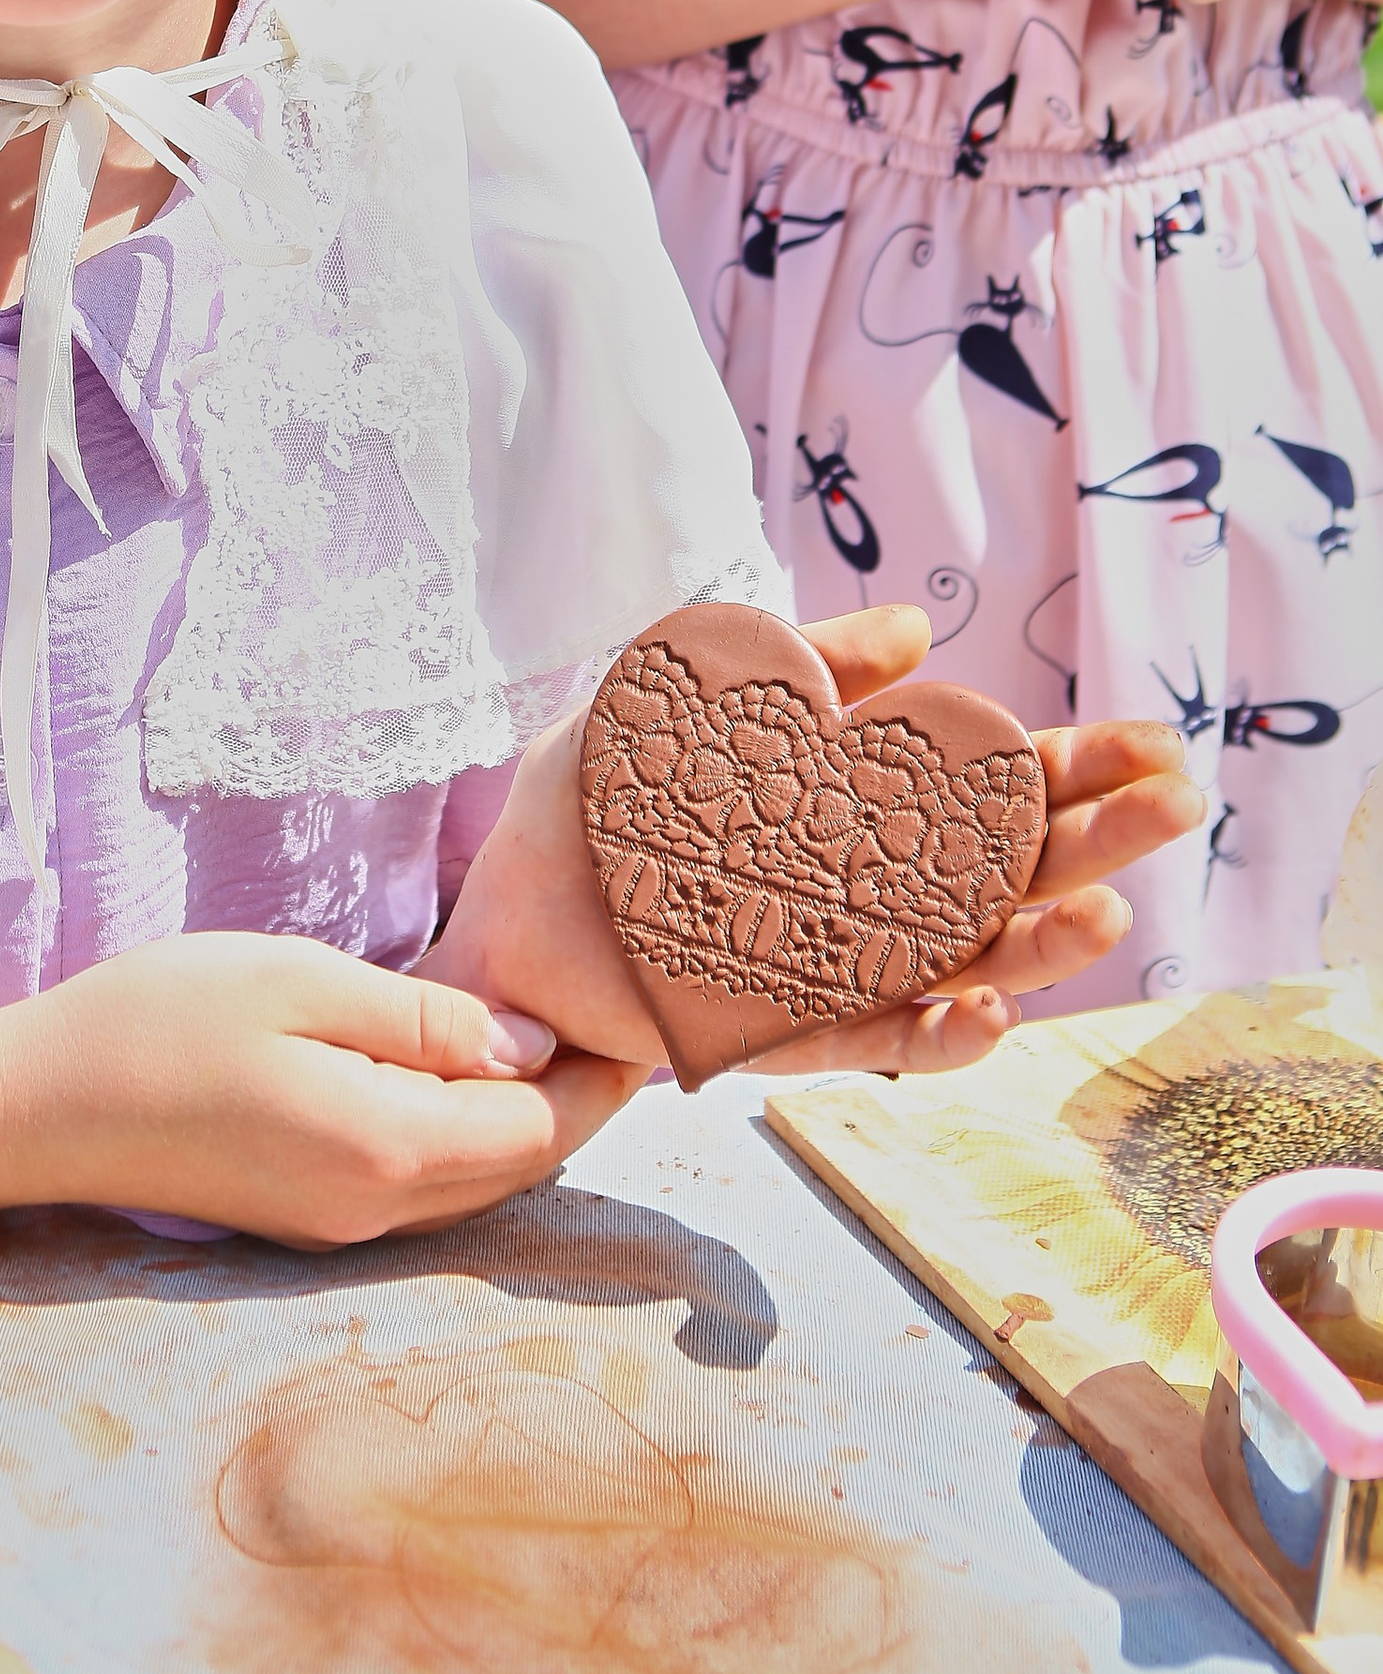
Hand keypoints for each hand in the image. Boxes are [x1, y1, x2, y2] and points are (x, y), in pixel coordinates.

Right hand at [0, 932, 648, 1249]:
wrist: (36, 1107)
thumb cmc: (156, 1021)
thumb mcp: (296, 980)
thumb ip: (421, 1015)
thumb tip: (528, 1039)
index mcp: (386, 1147)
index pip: (543, 1128)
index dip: (604, 1074)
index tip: (641, 1008)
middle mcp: (376, 1208)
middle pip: (522, 1169)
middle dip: (580, 1102)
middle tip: (619, 1016)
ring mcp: (338, 1225)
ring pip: (478, 1186)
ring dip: (526, 1124)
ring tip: (555, 1038)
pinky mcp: (305, 1220)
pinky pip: (425, 1189)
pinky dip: (468, 1140)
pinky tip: (462, 1076)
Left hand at [426, 604, 1203, 1087]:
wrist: (498, 919)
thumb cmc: (590, 813)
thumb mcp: (687, 700)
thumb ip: (796, 664)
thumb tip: (914, 629)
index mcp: (861, 816)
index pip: (991, 792)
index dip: (1074, 770)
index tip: (1158, 746)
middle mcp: (868, 900)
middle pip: (1008, 878)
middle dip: (1097, 843)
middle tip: (1175, 805)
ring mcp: (830, 973)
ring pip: (962, 967)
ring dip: (1036, 946)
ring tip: (1104, 913)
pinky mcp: (772, 1036)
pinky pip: (866, 1043)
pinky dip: (928, 1032)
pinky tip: (978, 1003)